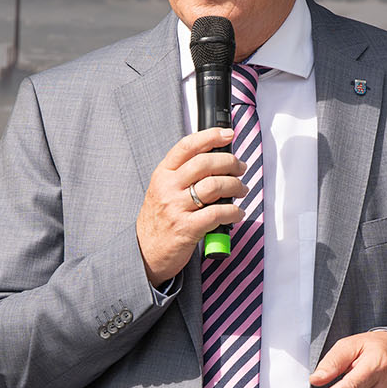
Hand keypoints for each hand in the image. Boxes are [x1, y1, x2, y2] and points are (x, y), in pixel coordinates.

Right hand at [137, 127, 245, 285]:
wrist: (144, 253)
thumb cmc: (159, 220)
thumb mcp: (162, 190)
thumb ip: (183, 175)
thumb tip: (216, 161)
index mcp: (163, 174)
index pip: (187, 146)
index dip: (210, 136)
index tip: (227, 134)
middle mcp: (168, 188)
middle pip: (204, 164)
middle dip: (230, 162)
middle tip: (240, 167)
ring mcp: (176, 208)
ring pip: (213, 187)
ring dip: (235, 186)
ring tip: (241, 190)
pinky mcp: (186, 228)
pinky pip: (217, 213)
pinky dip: (233, 212)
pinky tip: (237, 213)